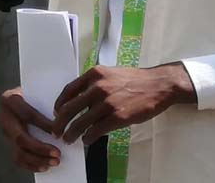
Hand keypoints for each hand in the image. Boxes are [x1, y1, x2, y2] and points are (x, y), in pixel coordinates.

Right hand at [0, 87, 60, 172]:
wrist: (20, 96)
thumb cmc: (33, 93)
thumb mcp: (36, 91)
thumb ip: (45, 102)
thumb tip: (62, 121)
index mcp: (10, 100)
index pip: (28, 115)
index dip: (43, 125)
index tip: (57, 133)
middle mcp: (4, 118)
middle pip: (21, 138)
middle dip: (40, 148)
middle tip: (57, 154)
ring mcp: (5, 132)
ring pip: (18, 152)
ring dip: (37, 160)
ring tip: (54, 162)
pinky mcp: (9, 143)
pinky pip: (18, 158)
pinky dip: (32, 165)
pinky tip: (45, 166)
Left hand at [51, 63, 194, 145]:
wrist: (158, 85)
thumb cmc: (135, 80)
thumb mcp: (110, 73)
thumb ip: (94, 83)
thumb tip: (80, 100)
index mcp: (94, 74)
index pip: (68, 90)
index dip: (59, 104)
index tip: (56, 112)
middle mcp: (98, 87)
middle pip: (69, 108)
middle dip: (59, 122)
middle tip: (56, 130)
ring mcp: (107, 102)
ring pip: (81, 122)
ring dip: (72, 133)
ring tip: (68, 139)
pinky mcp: (118, 116)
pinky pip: (96, 130)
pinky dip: (88, 138)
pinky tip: (87, 140)